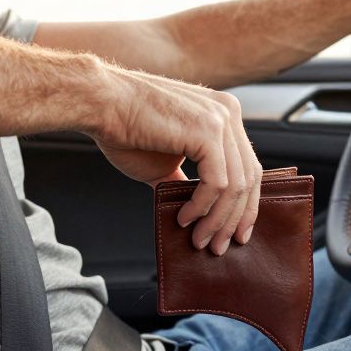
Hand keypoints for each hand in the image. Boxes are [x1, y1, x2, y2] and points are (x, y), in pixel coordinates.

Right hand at [89, 64, 260, 255]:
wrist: (102, 104)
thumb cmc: (125, 128)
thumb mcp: (164, 161)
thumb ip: (183, 180)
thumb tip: (193, 210)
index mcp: (224, 114)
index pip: (248, 166)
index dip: (246, 205)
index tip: (237, 233)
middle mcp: (229, 113)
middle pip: (249, 178)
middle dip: (236, 219)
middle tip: (220, 246)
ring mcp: (221, 120)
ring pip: (235, 185)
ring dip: (217, 220)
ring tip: (199, 239)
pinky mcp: (207, 132)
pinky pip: (217, 183)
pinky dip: (202, 207)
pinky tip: (184, 218)